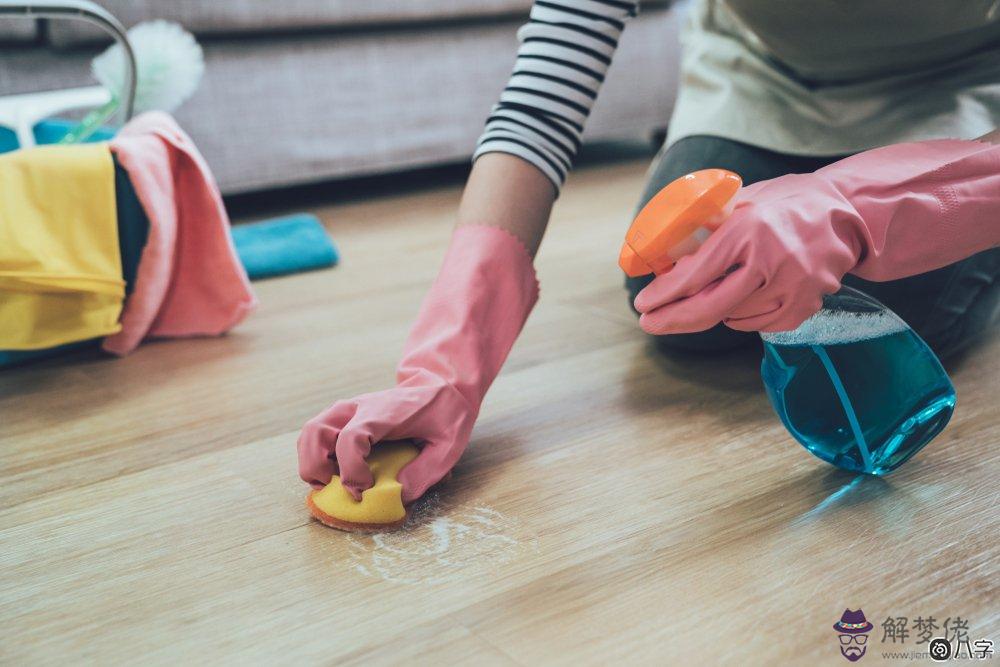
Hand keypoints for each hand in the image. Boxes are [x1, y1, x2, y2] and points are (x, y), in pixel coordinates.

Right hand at [297, 224, 538, 502]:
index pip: (352, 438)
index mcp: (385, 413)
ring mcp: (347, 410)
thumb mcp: (449, 445)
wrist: (439, 384)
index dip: (351, 470)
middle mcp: (359, 408)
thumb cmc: (445, 415)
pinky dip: (315, 456)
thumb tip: (398, 496)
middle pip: (315, 430)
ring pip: (309, 432)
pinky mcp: (344, 417)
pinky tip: (335, 472)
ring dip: (310, 462)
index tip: (362, 491)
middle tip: (334, 489)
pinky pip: (315, 435)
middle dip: (315, 466)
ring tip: (330, 483)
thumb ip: (425, 472)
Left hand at [634, 173, 859, 333]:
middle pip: (711, 307)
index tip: (643, 304)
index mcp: (749, 229)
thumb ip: (708, 224)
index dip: (665, 294)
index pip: (697, 273)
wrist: (847, 215)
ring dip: (713, 312)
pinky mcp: (805, 306)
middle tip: (650, 324)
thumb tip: (665, 250)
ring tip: (713, 293)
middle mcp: (771, 260)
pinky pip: (759, 324)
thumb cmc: (786, 203)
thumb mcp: (743, 200)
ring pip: (733, 317)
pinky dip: (742, 317)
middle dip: (673, 319)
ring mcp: (792, 287)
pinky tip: (742, 299)